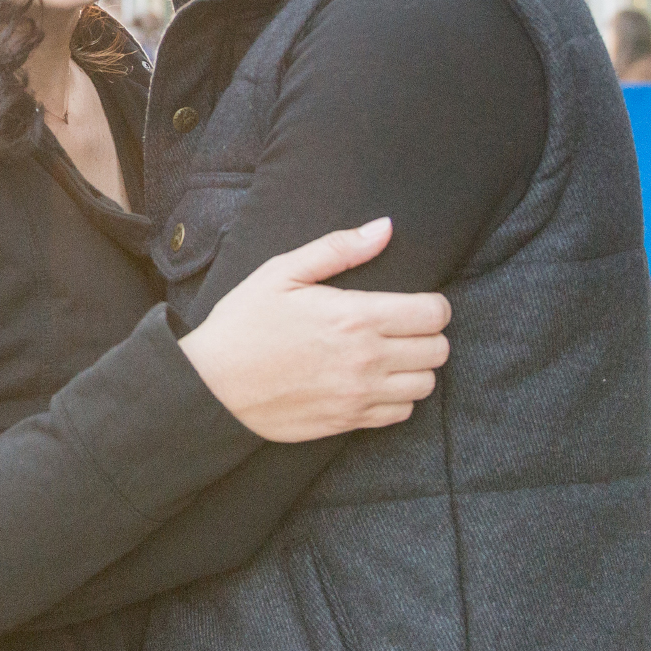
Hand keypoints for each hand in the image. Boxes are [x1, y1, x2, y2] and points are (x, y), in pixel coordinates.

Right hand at [177, 218, 451, 442]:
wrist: (212, 386)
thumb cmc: (244, 324)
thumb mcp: (282, 272)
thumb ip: (339, 248)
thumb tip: (385, 228)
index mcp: (356, 317)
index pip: (433, 313)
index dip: (432, 304)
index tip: (414, 302)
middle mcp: (367, 359)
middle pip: (438, 350)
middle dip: (427, 334)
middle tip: (401, 327)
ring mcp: (360, 395)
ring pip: (426, 385)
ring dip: (415, 368)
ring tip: (390, 355)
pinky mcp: (349, 422)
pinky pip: (400, 414)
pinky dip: (397, 398)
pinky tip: (373, 381)